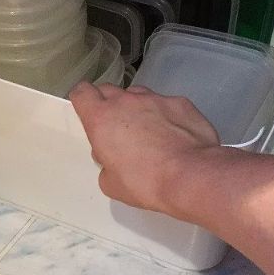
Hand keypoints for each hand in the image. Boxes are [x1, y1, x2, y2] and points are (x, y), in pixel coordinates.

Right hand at [69, 82, 220, 212]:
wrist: (191, 175)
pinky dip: (167, 116)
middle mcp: (127, 101)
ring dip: (139, 109)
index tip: (90, 113)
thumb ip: (106, 163)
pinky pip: (167, 104)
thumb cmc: (145, 182)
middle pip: (109, 91)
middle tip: (119, 129)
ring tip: (150, 133)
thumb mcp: (111, 183)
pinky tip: (176, 135)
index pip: (82, 93)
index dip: (84, 101)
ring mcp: (156, 99)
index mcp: (102, 118)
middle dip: (110, 105)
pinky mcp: (181, 103)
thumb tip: (114, 157)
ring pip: (139, 95)